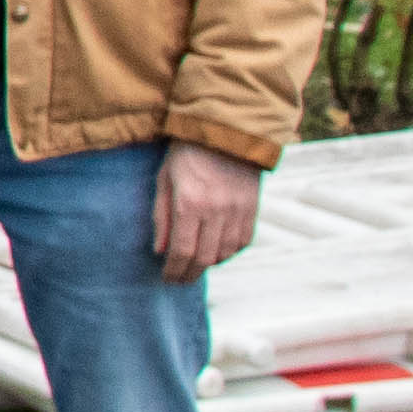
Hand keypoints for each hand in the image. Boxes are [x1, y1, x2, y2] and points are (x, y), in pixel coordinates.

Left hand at [153, 139, 261, 279]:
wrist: (225, 131)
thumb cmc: (186, 154)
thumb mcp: (164, 180)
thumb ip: (162, 217)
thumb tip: (160, 251)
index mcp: (190, 202)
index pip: (182, 250)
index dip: (174, 270)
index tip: (167, 278)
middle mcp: (216, 210)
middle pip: (204, 258)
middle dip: (189, 274)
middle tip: (179, 280)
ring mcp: (237, 210)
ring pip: (225, 254)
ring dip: (209, 265)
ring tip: (195, 267)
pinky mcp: (252, 208)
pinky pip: (243, 242)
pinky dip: (229, 253)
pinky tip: (216, 253)